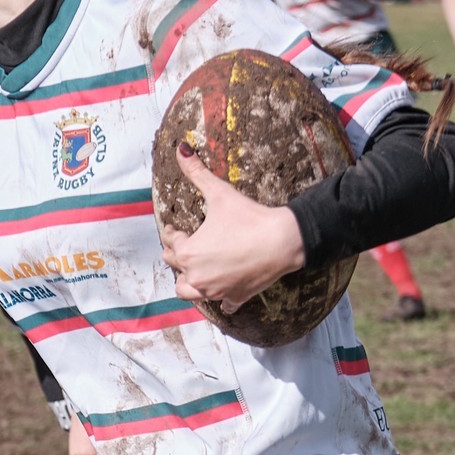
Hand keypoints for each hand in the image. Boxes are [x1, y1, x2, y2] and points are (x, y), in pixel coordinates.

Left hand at [158, 145, 304, 310]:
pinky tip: (224, 291)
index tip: (182, 227)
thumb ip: (196, 172)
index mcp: (188, 252)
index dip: (176, 232)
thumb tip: (180, 148)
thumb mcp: (220, 193)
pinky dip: (222, 300)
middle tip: (189, 245)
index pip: (171, 242)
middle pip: (176, 268)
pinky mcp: (235, 298)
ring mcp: (215, 290)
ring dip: (190, 283)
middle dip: (180, 255)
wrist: (283, 241)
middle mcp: (196, 275)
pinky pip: (223, 306)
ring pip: (190, 292)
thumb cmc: (249, 218)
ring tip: (197, 272)